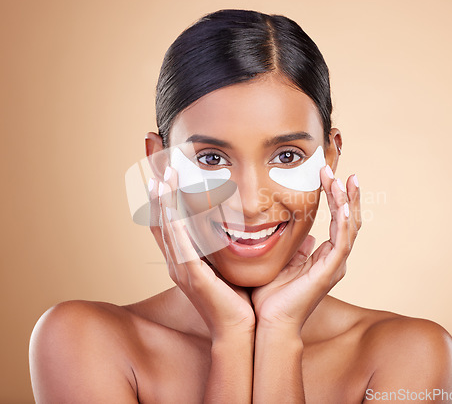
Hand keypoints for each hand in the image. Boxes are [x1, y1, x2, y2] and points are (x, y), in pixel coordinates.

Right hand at [148, 168, 254, 340]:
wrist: (240, 330)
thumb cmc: (239, 297)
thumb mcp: (234, 260)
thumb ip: (240, 238)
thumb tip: (260, 220)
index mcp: (185, 255)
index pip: (169, 216)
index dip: (164, 191)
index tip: (165, 162)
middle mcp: (177, 259)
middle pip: (159, 215)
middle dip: (157, 185)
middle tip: (156, 156)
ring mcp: (181, 267)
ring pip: (165, 225)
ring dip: (161, 197)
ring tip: (161, 170)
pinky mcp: (191, 275)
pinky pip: (177, 243)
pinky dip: (170, 220)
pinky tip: (166, 200)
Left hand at [251, 170, 361, 333]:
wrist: (270, 322)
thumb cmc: (273, 296)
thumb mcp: (285, 263)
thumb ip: (297, 249)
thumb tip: (304, 235)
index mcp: (325, 257)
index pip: (338, 221)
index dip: (337, 198)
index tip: (329, 175)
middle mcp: (334, 259)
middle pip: (349, 220)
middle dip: (345, 194)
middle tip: (337, 170)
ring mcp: (335, 265)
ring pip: (349, 226)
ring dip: (346, 201)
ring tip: (341, 178)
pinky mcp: (330, 271)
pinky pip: (343, 241)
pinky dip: (344, 221)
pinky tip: (343, 203)